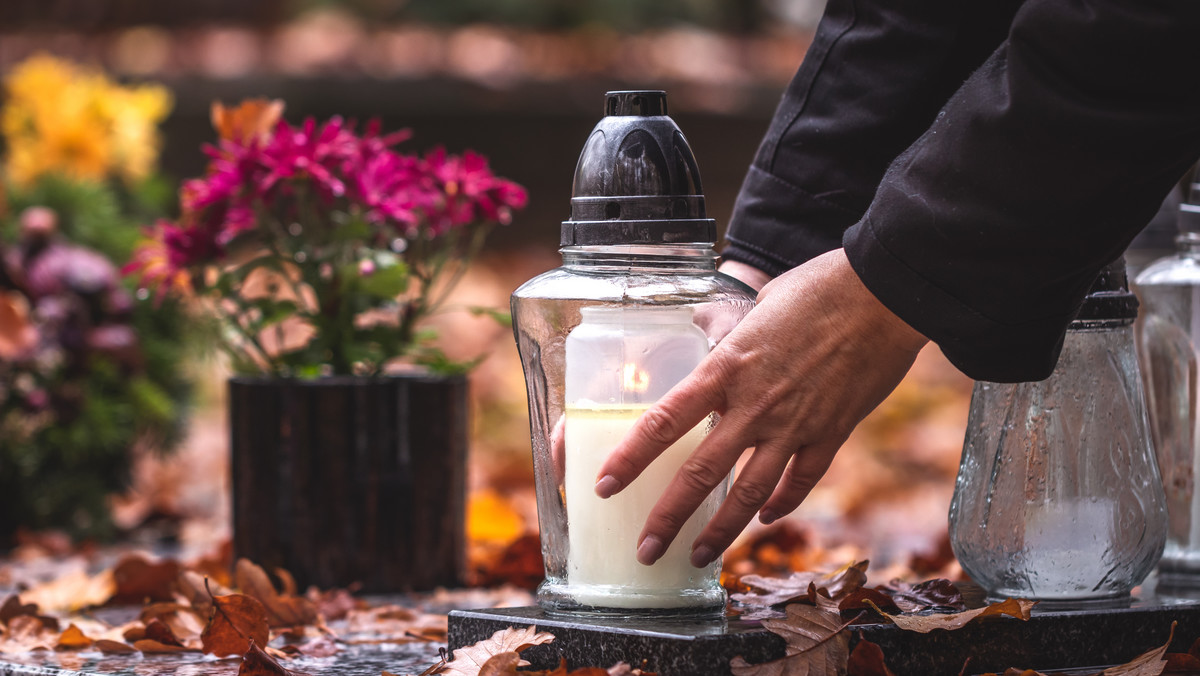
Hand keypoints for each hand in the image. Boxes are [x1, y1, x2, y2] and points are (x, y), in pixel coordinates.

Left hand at [593, 248, 928, 566]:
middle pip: (701, 474)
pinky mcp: (832, 432)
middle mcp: (755, 405)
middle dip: (668, 518)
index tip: (605, 485)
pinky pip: (801, 480)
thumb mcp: (756, 305)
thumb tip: (703, 325)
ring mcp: (795, 424)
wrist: (884, 294)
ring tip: (699, 555)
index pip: (663, 422)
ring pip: (751, 494)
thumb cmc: (818, 289)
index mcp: (726, 368)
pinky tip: (764, 519)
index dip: (630, 459)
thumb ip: (726, 328)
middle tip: (646, 550)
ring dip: (721, 530)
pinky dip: (781, 504)